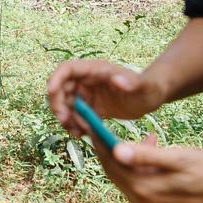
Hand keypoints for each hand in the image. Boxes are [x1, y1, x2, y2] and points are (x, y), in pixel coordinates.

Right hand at [47, 59, 165, 138]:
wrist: (151, 97)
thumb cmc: (149, 88)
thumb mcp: (142, 86)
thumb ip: (131, 82)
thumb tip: (116, 79)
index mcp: (95, 70)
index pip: (67, 69)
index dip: (55, 79)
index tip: (51, 93)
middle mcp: (86, 80)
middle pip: (60, 88)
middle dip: (58, 104)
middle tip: (65, 121)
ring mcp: (86, 93)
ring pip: (65, 104)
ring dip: (66, 118)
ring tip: (78, 132)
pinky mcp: (90, 106)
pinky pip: (75, 114)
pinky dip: (74, 124)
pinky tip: (82, 134)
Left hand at [89, 136, 202, 202]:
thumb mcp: (180, 159)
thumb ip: (147, 156)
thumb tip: (116, 150)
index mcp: (144, 190)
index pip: (111, 163)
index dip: (100, 142)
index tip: (92, 123)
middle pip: (115, 172)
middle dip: (111, 149)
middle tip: (109, 128)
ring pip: (128, 178)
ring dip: (130, 158)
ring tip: (149, 138)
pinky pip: (140, 187)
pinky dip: (141, 170)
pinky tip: (155, 156)